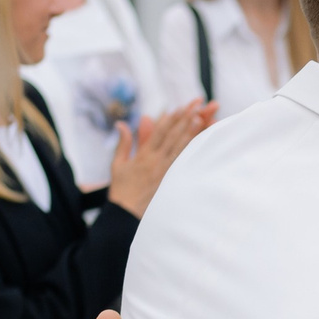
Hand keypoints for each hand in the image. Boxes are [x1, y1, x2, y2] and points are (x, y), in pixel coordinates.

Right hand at [105, 98, 218, 216]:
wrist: (126, 214)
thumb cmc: (121, 189)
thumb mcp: (117, 164)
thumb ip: (123, 143)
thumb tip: (121, 123)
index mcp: (144, 156)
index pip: (159, 132)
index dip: (171, 119)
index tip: (180, 107)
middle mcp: (156, 161)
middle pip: (173, 136)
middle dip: (185, 118)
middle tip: (197, 105)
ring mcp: (166, 171)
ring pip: (180, 148)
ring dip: (191, 132)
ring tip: (201, 118)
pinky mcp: (171, 180)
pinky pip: (183, 163)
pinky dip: (192, 151)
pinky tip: (201, 142)